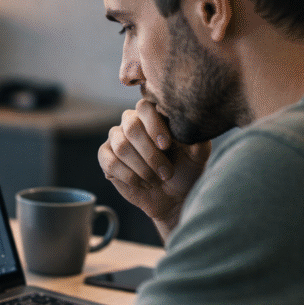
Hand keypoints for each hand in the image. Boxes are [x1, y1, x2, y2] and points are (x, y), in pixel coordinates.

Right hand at [98, 99, 210, 239]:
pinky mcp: (106, 157)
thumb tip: (191, 126)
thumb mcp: (197, 154)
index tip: (166, 145)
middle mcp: (132, 122)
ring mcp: (116, 139)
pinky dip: (130, 176)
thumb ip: (196, 138)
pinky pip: (110, 162)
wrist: (172, 197)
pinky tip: (143, 184)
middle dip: (150, 154)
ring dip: (142, 168)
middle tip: (167, 173)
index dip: (153, 125)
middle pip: (131, 127)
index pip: (145, 107)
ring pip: (121, 147)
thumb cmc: (185, 170)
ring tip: (156, 180)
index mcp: (153, 115)